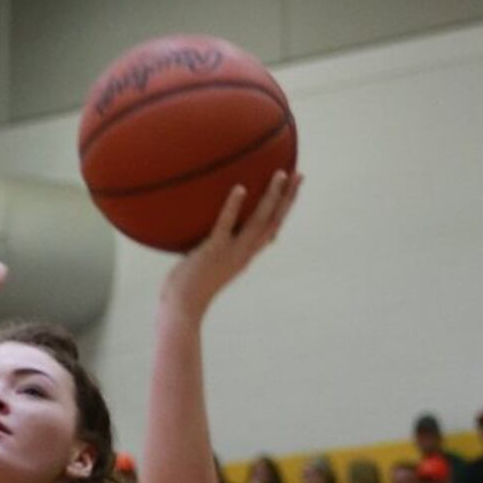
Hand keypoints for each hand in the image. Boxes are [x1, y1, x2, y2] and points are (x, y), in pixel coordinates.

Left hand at [161, 169, 299, 322]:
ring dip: (272, 197)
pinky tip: (239, 188)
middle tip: (300, 174)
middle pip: (274, 221)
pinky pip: (226, 225)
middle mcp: (244, 253)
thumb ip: (214, 248)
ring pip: (259, 221)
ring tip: (281, 174)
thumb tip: (209, 233)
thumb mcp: (208, 265)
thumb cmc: (188, 288)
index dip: (284, 209)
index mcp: (245, 256)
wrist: (182, 308)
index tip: (294, 190)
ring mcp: (231, 252)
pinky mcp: (213, 250)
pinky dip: (233, 206)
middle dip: (289, 198)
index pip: (271, 229)